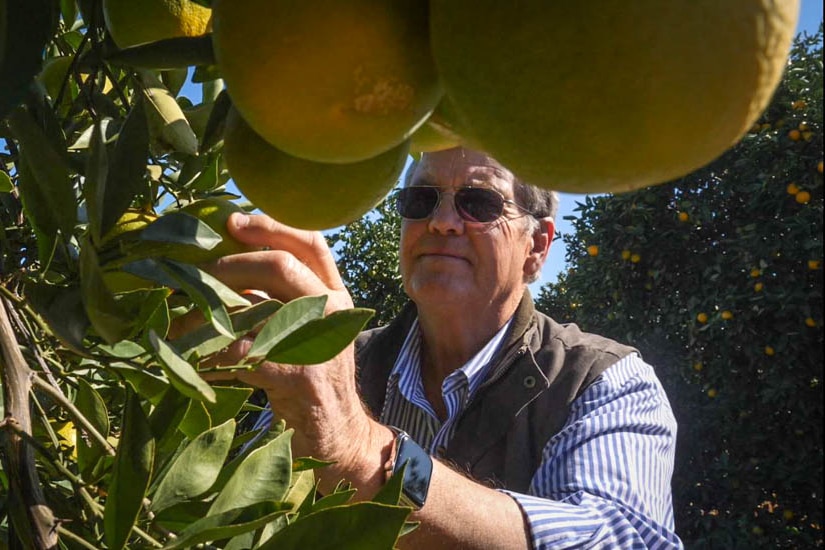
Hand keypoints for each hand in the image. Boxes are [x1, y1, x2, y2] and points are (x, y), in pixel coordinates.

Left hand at [189, 213, 388, 486]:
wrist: (336, 431)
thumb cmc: (308, 374)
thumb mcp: (304, 328)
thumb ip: (278, 298)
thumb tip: (217, 269)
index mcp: (334, 292)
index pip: (310, 242)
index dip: (270, 226)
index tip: (230, 221)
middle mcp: (333, 310)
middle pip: (280, 265)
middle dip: (227, 267)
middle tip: (191, 279)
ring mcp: (321, 342)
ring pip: (256, 310)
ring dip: (207, 315)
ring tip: (177, 322)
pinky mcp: (302, 376)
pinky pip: (244, 354)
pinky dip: (212, 355)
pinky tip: (194, 360)